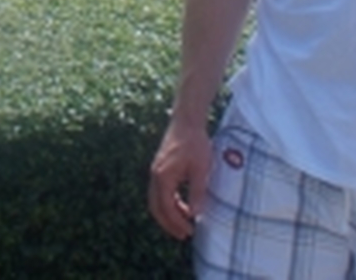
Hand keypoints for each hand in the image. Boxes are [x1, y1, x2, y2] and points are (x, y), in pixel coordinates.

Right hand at [148, 118, 211, 240]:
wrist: (186, 121)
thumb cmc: (195, 143)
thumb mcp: (200, 169)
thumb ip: (197, 192)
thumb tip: (194, 213)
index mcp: (163, 177)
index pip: (166, 207)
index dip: (177, 222)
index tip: (190, 231)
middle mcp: (155, 175)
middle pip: (155, 207)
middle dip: (168, 223)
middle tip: (183, 234)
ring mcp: (156, 171)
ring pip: (155, 200)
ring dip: (168, 213)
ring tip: (184, 222)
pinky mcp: (160, 167)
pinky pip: (160, 191)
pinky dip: (168, 203)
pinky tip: (182, 205)